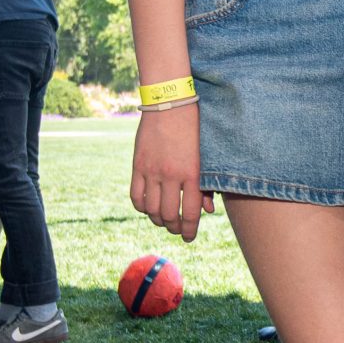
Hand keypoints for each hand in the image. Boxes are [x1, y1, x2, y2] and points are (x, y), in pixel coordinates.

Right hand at [130, 103, 212, 240]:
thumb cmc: (193, 129)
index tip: (189, 237)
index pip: (191, 213)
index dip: (190, 230)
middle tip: (177, 229)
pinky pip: (136, 196)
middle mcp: (171, 175)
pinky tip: (148, 207)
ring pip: (151, 209)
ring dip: (157, 220)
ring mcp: (152, 171)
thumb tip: (208, 211)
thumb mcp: (205, 156)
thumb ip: (206, 185)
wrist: (170, 104)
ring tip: (163, 220)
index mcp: (191, 174)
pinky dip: (141, 207)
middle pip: (169, 216)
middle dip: (174, 228)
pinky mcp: (138, 166)